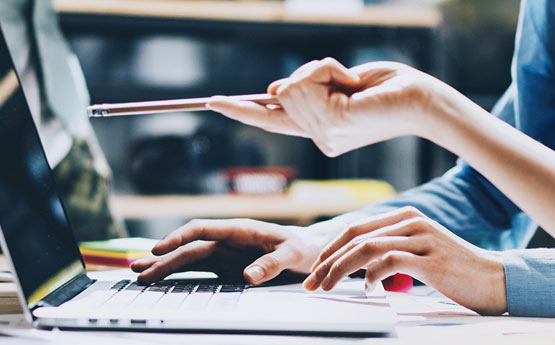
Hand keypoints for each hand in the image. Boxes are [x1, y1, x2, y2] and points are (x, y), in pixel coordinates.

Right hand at [131, 218, 346, 284]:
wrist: (308, 249)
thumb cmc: (302, 247)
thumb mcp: (293, 254)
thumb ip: (272, 262)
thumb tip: (248, 276)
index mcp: (240, 229)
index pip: (202, 228)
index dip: (179, 237)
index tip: (159, 248)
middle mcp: (227, 239)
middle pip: (188, 246)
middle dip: (163, 256)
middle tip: (137, 269)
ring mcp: (224, 252)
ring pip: (188, 257)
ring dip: (164, 265)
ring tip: (139, 273)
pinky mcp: (225, 266)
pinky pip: (198, 269)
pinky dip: (178, 274)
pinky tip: (161, 279)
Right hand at [208, 58, 445, 156]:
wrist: (423, 101)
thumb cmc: (387, 89)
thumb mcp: (340, 84)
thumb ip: (307, 89)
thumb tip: (273, 89)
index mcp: (320, 129)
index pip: (271, 120)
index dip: (241, 110)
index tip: (213, 102)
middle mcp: (317, 138)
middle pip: (280, 92)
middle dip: (309, 73)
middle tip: (345, 79)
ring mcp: (322, 136)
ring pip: (289, 86)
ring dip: (320, 70)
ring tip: (351, 83)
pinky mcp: (330, 124)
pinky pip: (306, 82)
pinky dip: (327, 69)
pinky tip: (352, 84)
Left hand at [303, 207, 506, 315]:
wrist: (492, 278)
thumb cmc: (450, 268)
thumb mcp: (416, 251)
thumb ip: (388, 250)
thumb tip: (357, 264)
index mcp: (404, 216)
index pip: (355, 228)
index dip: (331, 248)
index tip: (315, 268)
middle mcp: (410, 221)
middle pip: (355, 237)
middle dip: (327, 260)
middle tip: (312, 282)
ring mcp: (420, 237)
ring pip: (366, 248)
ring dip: (340, 269)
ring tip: (327, 286)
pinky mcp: (430, 258)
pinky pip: (389, 262)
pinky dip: (372, 276)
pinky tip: (369, 289)